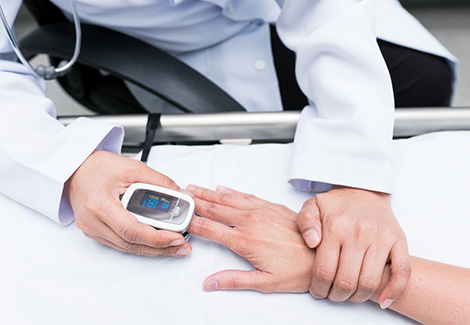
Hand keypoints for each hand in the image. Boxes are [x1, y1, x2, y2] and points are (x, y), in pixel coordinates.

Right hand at [63, 150, 190, 256]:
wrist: (76, 170)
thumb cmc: (98, 167)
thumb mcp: (133, 168)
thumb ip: (159, 181)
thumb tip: (180, 195)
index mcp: (100, 204)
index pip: (131, 230)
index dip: (156, 238)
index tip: (177, 237)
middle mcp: (93, 222)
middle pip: (131, 244)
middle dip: (160, 248)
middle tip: (182, 247)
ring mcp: (92, 230)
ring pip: (128, 248)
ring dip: (153, 249)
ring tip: (175, 247)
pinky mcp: (95, 233)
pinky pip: (122, 244)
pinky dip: (141, 245)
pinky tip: (157, 244)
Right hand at [187, 185, 315, 292]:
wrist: (324, 255)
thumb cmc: (298, 271)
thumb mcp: (264, 282)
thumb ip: (234, 280)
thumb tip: (209, 283)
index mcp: (245, 241)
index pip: (209, 228)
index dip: (192, 223)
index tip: (179, 219)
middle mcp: (251, 221)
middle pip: (215, 208)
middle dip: (195, 202)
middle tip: (180, 195)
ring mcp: (261, 211)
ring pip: (228, 198)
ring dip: (209, 193)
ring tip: (194, 188)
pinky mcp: (272, 206)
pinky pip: (246, 195)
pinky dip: (231, 190)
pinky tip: (222, 188)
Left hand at [297, 186, 410, 307]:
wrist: (363, 189)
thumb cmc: (336, 204)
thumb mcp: (312, 206)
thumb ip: (305, 222)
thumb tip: (312, 242)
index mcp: (335, 227)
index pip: (324, 271)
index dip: (319, 289)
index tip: (318, 291)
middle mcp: (359, 233)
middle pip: (346, 281)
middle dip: (336, 296)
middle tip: (332, 295)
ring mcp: (380, 237)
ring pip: (370, 282)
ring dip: (358, 297)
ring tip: (350, 295)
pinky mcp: (399, 240)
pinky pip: (402, 271)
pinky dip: (394, 291)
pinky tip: (383, 301)